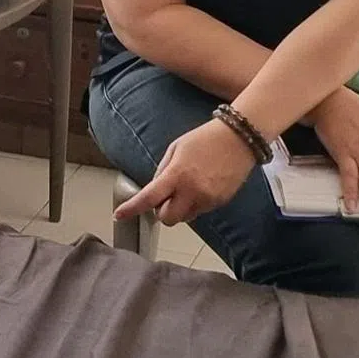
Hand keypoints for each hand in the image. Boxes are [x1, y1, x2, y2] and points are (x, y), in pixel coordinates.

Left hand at [114, 119, 255, 225]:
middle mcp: (192, 191)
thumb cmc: (205, 139)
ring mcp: (208, 199)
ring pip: (185, 217)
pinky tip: (203, 184)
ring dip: (180, 208)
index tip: (119, 215)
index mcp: (177, 175)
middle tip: (165, 197)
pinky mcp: (220, 202)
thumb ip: (162, 171)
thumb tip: (155, 191)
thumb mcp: (176, 148)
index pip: (149, 198)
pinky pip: (201, 211)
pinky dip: (196, 203)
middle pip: (167, 219)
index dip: (132, 208)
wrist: (239, 138)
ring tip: (188, 186)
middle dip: (162, 211)